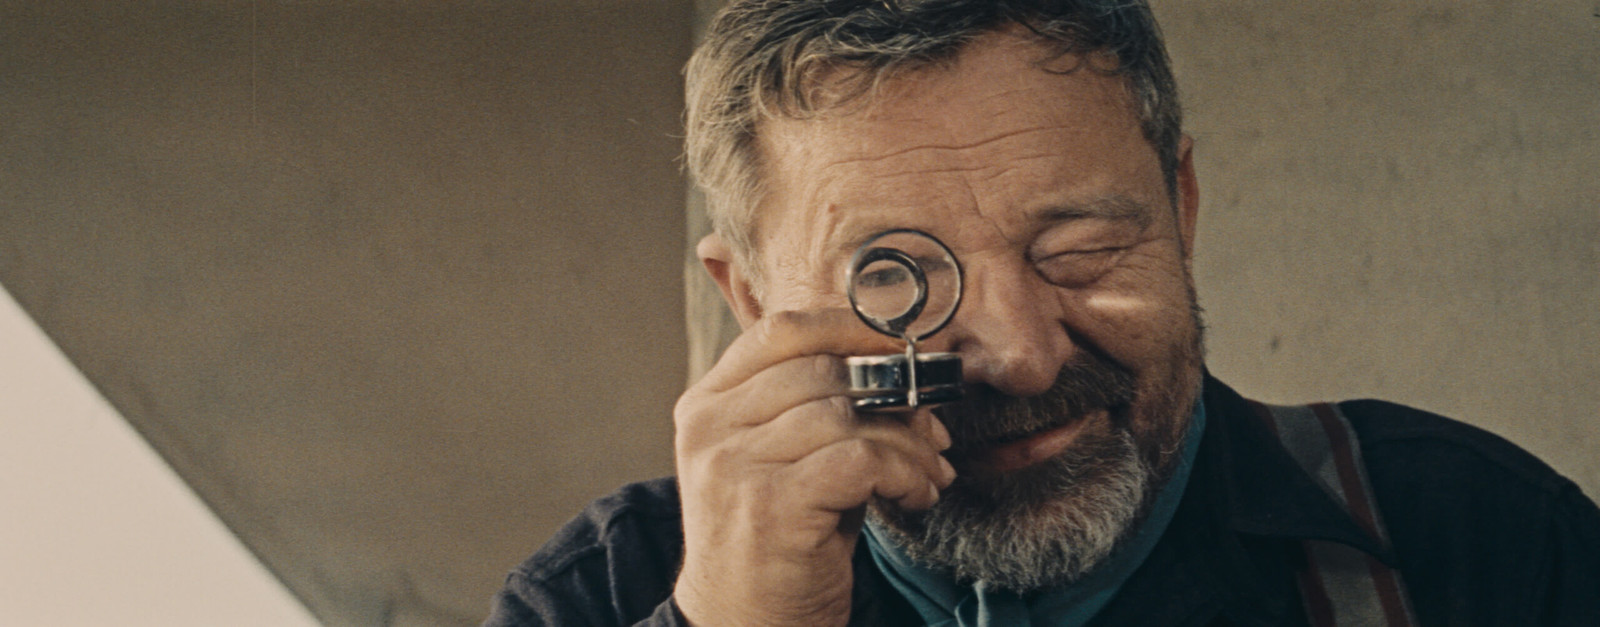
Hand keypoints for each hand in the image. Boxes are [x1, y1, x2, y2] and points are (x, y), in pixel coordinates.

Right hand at [671, 308, 955, 625]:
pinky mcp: (770, 506)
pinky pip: (861, 459)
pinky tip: (914, 497)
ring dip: (909, 445)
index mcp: (706, 405)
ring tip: (929, 474)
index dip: (850, 326)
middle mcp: (709, 428)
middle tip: (934, 432)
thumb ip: (821, 408)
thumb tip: (908, 367)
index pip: (780, 332)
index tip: (907, 342)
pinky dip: (904, 473)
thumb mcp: (783, 463)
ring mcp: (733, 466)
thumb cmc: (777, 546)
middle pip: (821, 370)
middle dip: (894, 395)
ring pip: (847, 414)